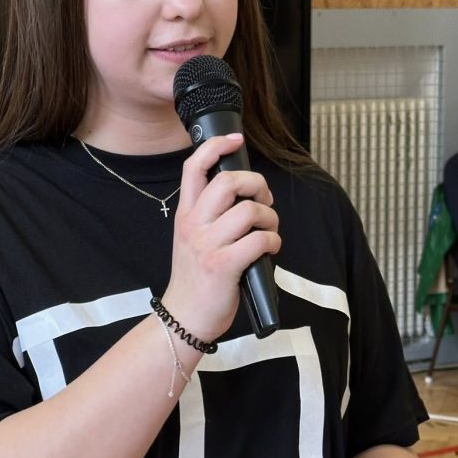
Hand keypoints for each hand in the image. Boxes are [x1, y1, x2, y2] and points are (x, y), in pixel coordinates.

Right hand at [164, 134, 280, 341]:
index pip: (194, 167)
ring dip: (270, 218)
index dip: (215, 146)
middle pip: (228, 181)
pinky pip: (260, 239)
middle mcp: (193, 224)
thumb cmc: (196, 279)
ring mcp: (208, 244)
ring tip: (269, 231)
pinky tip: (269, 250)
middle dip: (257, 185)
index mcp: (186, 214)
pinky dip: (273, 241)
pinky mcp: (224, 265)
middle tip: (264, 201)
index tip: (235, 140)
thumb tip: (246, 195)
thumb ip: (210, 216)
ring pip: (250, 210)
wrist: (184, 317)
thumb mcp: (192, 239)